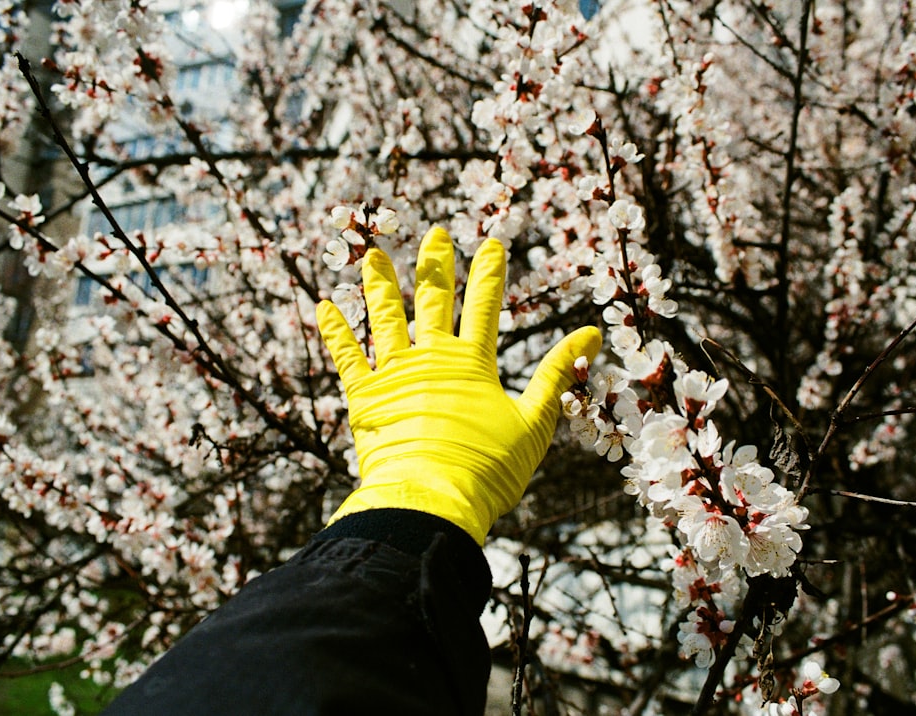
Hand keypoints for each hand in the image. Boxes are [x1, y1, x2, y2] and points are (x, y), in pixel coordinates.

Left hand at [316, 226, 601, 543]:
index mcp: (474, 363)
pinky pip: (346, 356)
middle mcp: (432, 357)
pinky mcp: (365, 397)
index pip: (485, 305)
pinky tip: (324, 306)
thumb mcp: (535, 421)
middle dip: (436, 265)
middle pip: (434, 300)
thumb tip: (592, 333)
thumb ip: (556, 372)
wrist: (432, 500)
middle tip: (435, 234)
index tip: (491, 243)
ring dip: (380, 283)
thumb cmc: (489, 468)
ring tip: (373, 254)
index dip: (489, 272)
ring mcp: (395, 374)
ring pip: (385, 317)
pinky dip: (335, 331)